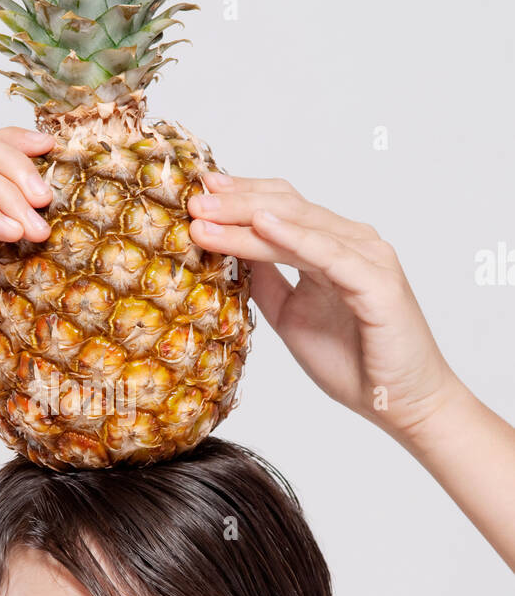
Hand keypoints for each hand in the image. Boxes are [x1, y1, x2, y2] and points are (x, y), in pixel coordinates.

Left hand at [187, 173, 462, 441]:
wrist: (402, 404)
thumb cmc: (355, 362)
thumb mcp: (291, 316)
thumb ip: (266, 283)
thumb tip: (229, 255)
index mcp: (333, 247)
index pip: (281, 208)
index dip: (239, 197)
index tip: (197, 191)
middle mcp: (353, 243)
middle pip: (287, 207)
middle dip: (235, 201)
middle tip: (193, 197)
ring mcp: (368, 258)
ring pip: (300, 224)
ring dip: (249, 216)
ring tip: (207, 213)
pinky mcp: (377, 282)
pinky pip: (328, 254)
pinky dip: (294, 238)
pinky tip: (261, 225)